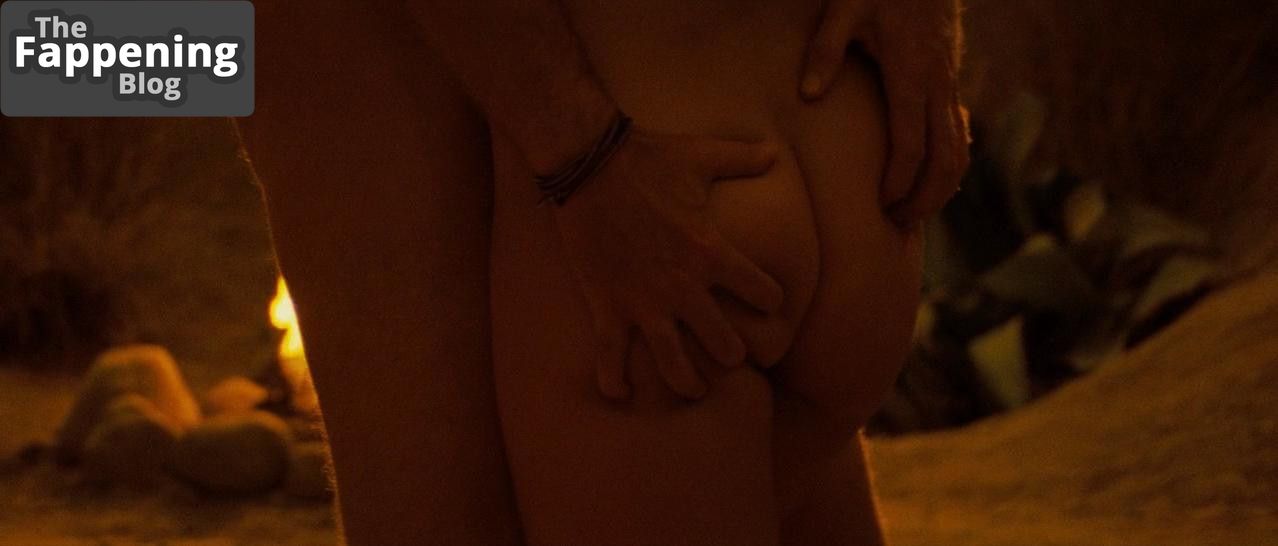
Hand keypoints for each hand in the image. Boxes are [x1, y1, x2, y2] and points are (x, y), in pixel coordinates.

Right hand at [552, 128, 783, 399]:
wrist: (588, 164)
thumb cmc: (647, 159)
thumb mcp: (701, 156)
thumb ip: (741, 158)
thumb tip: (774, 152)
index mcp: (712, 252)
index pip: (761, 291)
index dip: (769, 298)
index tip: (769, 303)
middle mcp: (684, 287)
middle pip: (723, 342)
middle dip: (732, 353)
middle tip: (733, 356)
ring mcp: (644, 303)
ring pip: (675, 362)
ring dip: (689, 383)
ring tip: (697, 391)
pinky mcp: (608, 306)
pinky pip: (611, 356)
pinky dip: (613, 381)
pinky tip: (619, 395)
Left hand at [802, 0, 970, 227]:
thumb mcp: (844, 7)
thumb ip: (825, 49)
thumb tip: (808, 94)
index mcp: (911, 72)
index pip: (911, 143)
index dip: (900, 180)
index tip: (883, 206)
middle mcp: (938, 84)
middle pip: (946, 158)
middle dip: (926, 198)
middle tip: (899, 225)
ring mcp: (950, 84)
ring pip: (960, 149)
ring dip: (943, 187)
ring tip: (914, 213)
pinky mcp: (951, 82)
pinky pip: (960, 133)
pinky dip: (951, 163)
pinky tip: (932, 182)